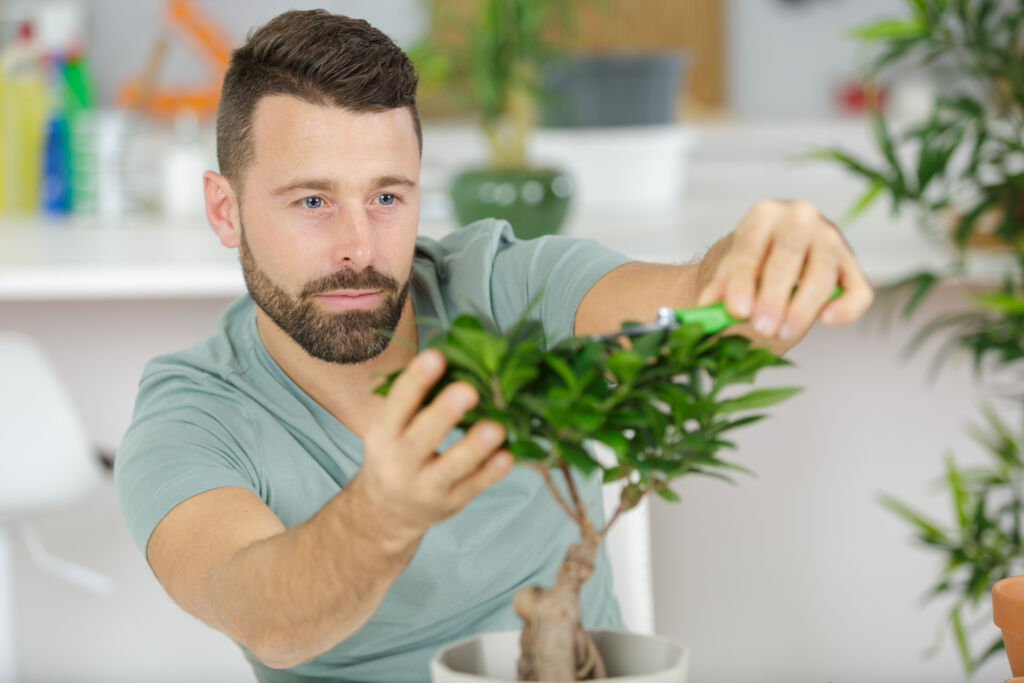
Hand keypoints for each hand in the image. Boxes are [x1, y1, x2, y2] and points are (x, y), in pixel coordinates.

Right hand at [354, 349, 512, 541]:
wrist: (387, 512)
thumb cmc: (397, 452)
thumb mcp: (392, 427)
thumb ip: (418, 400)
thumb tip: (460, 354)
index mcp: (383, 434)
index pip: (397, 405)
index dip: (416, 381)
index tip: (437, 356)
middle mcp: (400, 462)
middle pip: (421, 438)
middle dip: (444, 413)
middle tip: (468, 390)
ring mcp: (426, 487)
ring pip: (451, 467)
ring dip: (475, 447)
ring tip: (496, 427)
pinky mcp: (451, 503)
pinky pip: (474, 487)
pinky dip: (491, 472)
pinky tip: (509, 455)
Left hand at [696, 200, 872, 341]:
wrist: (771, 257)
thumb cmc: (749, 263)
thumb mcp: (727, 270)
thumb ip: (719, 289)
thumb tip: (708, 309)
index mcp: (764, 214)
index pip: (752, 245)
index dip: (743, 280)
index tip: (737, 310)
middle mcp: (801, 218)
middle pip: (790, 254)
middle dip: (775, 295)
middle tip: (761, 327)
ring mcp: (831, 240)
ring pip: (824, 272)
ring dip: (803, 306)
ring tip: (781, 332)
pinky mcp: (852, 266)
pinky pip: (859, 289)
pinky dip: (847, 306)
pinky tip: (826, 320)